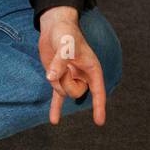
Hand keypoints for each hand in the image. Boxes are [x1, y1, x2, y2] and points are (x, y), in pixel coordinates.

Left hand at [38, 6, 106, 125]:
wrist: (54, 27)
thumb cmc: (66, 34)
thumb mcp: (65, 45)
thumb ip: (60, 62)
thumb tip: (51, 77)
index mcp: (92, 69)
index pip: (98, 91)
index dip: (99, 106)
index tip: (99, 122)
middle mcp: (82, 76)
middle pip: (75, 92)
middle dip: (66, 82)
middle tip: (64, 66)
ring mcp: (70, 78)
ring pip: (62, 91)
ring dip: (56, 80)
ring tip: (57, 63)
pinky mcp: (58, 78)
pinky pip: (57, 97)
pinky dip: (55, 108)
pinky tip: (54, 120)